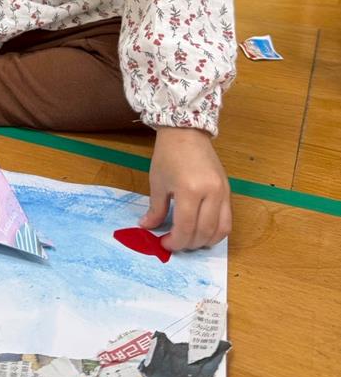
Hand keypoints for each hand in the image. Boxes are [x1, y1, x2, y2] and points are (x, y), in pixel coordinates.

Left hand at [140, 127, 230, 251]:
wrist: (186, 132)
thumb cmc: (168, 155)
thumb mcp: (157, 182)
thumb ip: (155, 209)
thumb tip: (147, 227)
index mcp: (189, 190)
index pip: (185, 227)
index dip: (175, 241)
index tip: (164, 243)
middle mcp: (210, 193)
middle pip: (204, 232)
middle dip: (188, 244)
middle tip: (175, 243)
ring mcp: (223, 192)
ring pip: (221, 230)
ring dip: (205, 241)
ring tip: (190, 240)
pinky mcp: (228, 190)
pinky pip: (228, 219)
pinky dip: (217, 231)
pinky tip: (204, 232)